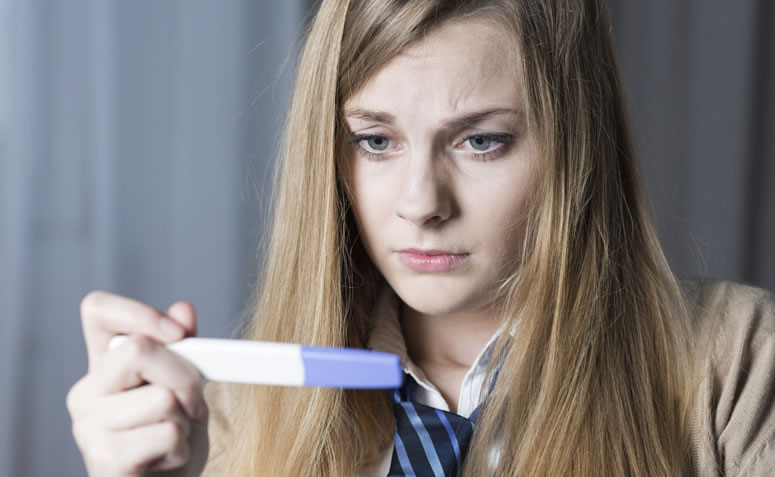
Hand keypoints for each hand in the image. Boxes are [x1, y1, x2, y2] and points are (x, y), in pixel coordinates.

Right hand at [67, 291, 208, 475]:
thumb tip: (183, 309)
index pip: (98, 309)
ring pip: (162, 397)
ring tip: (172, 435)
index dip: (139, 312)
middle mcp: (86, 391)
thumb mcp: (184, 383)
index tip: (176, 334)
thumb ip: (183, 346)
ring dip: (185, 419)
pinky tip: (166, 458)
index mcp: (103, 363)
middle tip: (192, 403)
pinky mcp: (104, 460)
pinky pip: (167, 434)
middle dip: (184, 375)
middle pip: (140, 349)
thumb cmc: (172, 433)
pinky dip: (182, 447)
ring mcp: (88, 427)